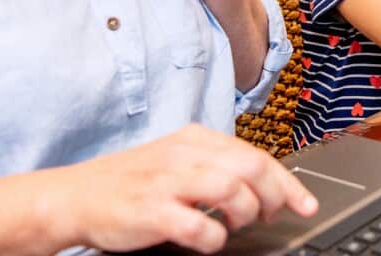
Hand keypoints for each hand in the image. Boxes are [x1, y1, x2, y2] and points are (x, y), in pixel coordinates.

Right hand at [55, 124, 317, 253]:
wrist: (75, 196)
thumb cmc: (128, 184)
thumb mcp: (175, 161)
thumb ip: (214, 167)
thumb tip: (261, 187)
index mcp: (194, 139)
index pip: (255, 154)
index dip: (286, 183)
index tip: (305, 204)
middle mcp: (184, 154)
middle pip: (250, 167)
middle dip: (273, 196)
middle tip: (269, 217)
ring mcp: (167, 181)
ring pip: (231, 188)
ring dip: (244, 213)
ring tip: (236, 226)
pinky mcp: (151, 210)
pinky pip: (198, 224)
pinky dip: (212, 237)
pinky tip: (208, 240)